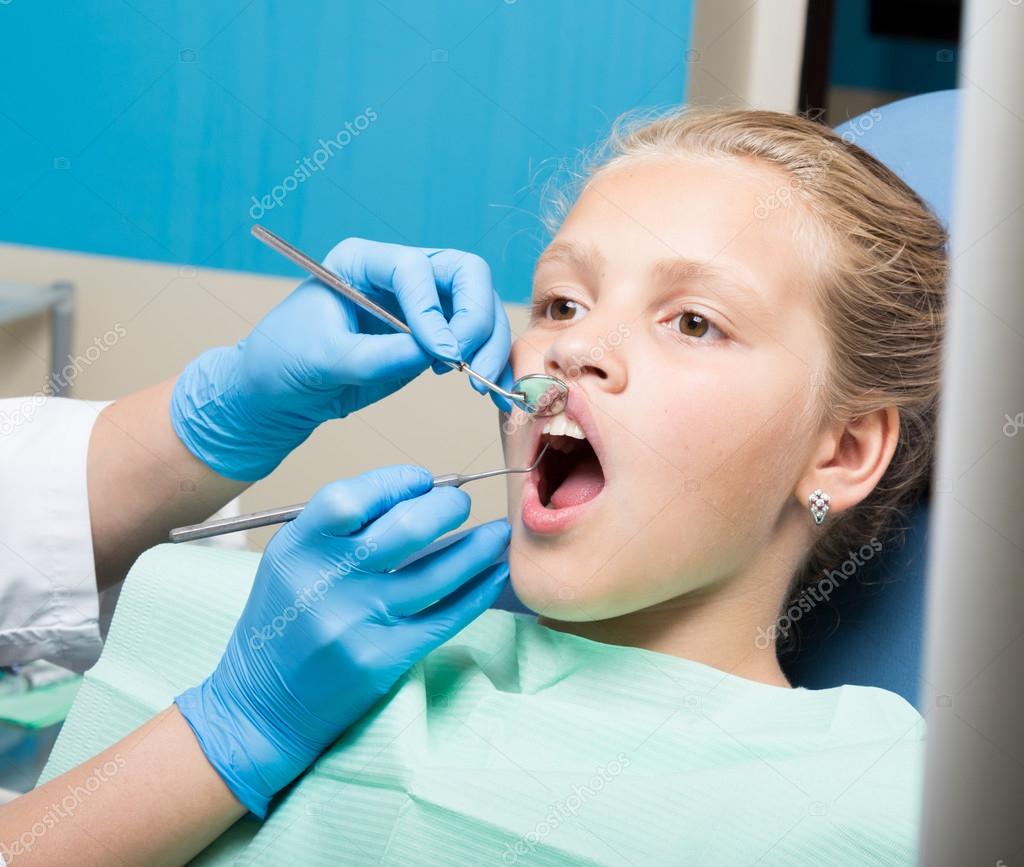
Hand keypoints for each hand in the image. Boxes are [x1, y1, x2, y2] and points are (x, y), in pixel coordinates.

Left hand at [170, 239, 511, 479]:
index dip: (434, 311)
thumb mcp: (323, 358)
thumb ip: (377, 355)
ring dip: (491, 344)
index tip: (440, 356)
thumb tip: (437, 355)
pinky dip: (490, 363)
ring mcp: (421, 306)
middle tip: (470, 364)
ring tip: (481, 385)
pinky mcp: (432, 338)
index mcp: (363, 261)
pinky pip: (475, 341)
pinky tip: (493, 390)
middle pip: (466, 275)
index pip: (416, 269)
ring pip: (479, 308)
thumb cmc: (284, 362)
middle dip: (476, 319)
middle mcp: (400, 276)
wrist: (277, 394)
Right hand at [174, 465, 510, 817]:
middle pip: (407, 529)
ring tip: (495, 535)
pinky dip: (477, 591)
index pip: (354, 496)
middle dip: (448, 507)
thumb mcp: (292, 561)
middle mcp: (326, 582)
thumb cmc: (283, 623)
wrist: (261, 704)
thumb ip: (342, 528)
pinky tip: (493, 574)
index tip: (424, 480)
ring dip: (478, 547)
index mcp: (297, 548)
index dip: (397, 481)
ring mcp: (357, 623)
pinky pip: (446, 617)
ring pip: (438, 573)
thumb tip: (417, 494)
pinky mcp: (383, 660)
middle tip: (461, 504)